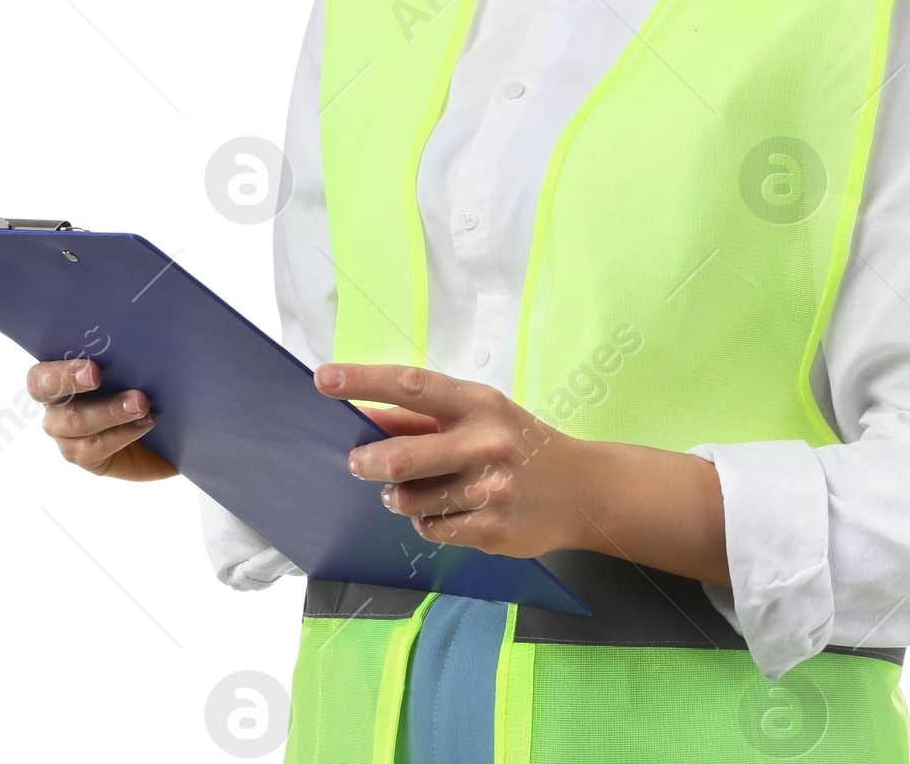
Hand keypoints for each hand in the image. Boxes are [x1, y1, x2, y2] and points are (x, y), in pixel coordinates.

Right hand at [0, 286, 175, 482]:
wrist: (195, 420)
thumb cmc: (167, 369)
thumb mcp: (157, 332)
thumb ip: (134, 309)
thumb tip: (131, 269)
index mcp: (66, 348)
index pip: (12, 325)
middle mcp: (57, 388)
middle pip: (40, 380)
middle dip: (63, 374)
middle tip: (94, 370)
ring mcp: (67, 424)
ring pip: (71, 419)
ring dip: (108, 409)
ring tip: (142, 400)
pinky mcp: (88, 455)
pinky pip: (93, 448)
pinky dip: (121, 433)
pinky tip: (148, 420)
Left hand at [315, 362, 591, 558]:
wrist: (585, 489)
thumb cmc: (521, 443)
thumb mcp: (483, 415)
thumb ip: (428, 417)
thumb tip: (367, 416)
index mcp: (479, 403)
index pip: (412, 386)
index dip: (364, 382)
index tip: (324, 378)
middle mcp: (485, 442)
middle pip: (401, 457)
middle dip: (366, 463)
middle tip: (358, 463)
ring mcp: (490, 489)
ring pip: (411, 501)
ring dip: (398, 497)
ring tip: (410, 490)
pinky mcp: (492, 530)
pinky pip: (432, 530)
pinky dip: (426, 522)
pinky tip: (445, 510)